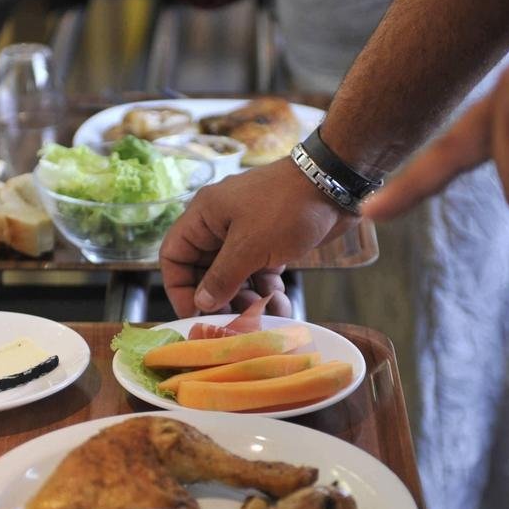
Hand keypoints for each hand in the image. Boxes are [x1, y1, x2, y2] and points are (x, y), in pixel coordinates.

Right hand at [159, 158, 353, 316]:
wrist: (335, 185)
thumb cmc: (286, 207)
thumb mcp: (249, 246)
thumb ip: (222, 277)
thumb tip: (201, 303)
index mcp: (204, 216)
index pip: (174, 255)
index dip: (179, 287)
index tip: (194, 314)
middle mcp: (220, 226)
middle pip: (204, 271)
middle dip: (219, 299)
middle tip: (232, 323)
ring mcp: (247, 235)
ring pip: (234, 277)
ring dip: (246, 300)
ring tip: (261, 318)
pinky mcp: (270, 244)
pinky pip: (259, 274)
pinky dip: (267, 292)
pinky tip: (280, 307)